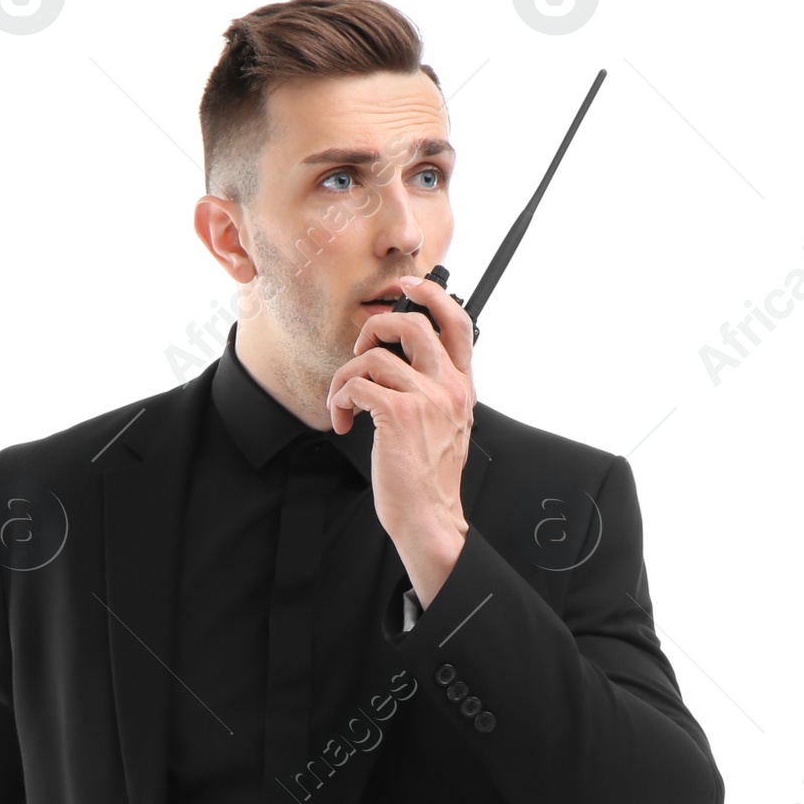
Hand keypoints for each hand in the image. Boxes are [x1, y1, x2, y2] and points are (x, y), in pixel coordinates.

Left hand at [327, 280, 475, 606]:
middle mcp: (448, 388)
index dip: (430, 294)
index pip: (457, 321)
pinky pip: (357, 385)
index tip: (406, 287)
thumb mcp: (449, 427)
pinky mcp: (397, 416)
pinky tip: (345, 420)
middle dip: (374, 329)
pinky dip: (341, 399)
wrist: (429, 517)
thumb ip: (437, 392)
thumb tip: (406, 367)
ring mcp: (424, 400)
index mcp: (462, 387)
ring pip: (373, 358)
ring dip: (345, 378)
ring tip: (344, 404)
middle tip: (360, 354)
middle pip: (411, 324)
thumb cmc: (431, 478)